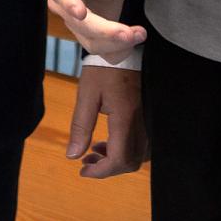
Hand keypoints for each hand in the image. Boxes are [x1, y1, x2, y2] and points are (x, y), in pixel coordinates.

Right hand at [46, 0, 146, 60]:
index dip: (69, 3)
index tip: (81, 13)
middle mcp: (63, 3)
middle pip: (79, 25)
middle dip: (105, 32)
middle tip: (130, 33)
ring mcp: (76, 22)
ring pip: (90, 42)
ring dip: (115, 44)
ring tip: (140, 33)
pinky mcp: (90, 33)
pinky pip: (102, 49)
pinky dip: (118, 50)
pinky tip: (134, 39)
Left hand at [66, 63, 146, 178]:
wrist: (123, 49)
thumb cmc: (103, 69)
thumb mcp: (87, 95)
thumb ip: (81, 127)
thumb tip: (72, 156)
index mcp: (125, 118)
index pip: (119, 160)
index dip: (101, 172)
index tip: (82, 170)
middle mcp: (141, 123)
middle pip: (130, 162)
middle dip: (107, 168)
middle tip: (86, 162)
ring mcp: (148, 120)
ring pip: (138, 156)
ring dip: (117, 160)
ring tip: (94, 151)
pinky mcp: (148, 116)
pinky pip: (142, 144)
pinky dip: (126, 150)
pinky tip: (109, 142)